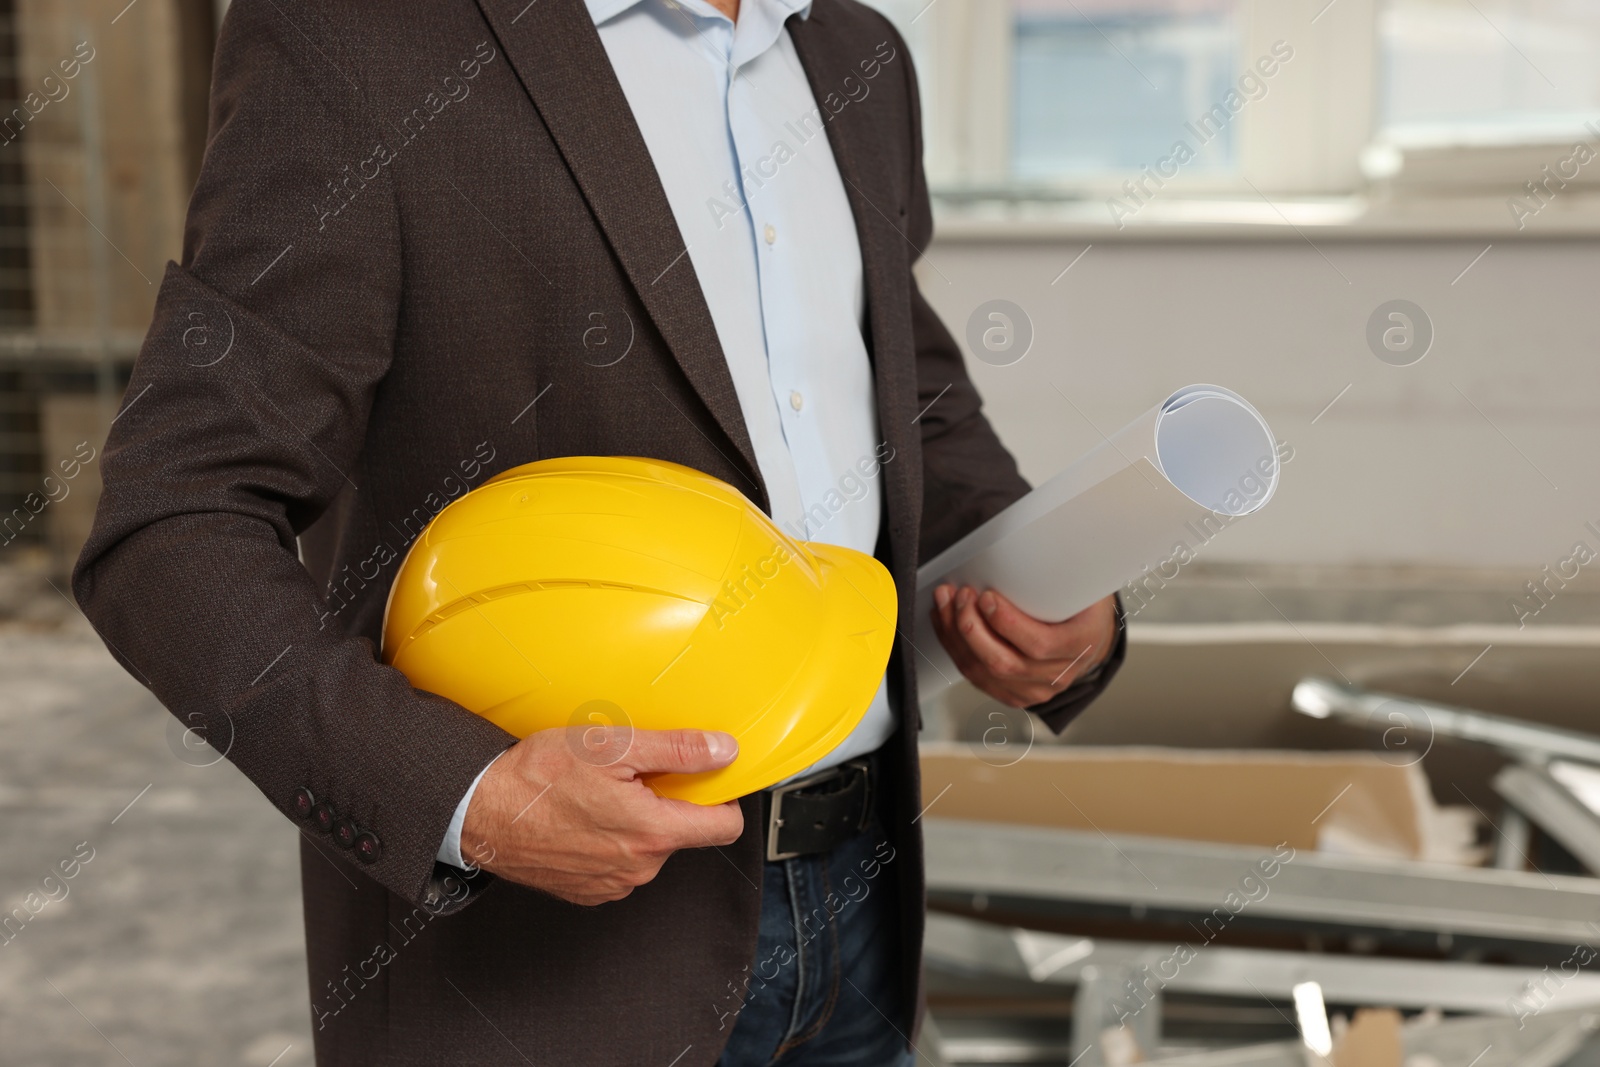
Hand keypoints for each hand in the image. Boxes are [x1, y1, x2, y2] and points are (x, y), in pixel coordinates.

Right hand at [459, 726, 744, 905]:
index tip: (709, 779)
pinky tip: (584, 817)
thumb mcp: (612, 745)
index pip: (725, 827)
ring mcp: (613, 884)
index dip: (723, 797)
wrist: (478, 811)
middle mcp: (638, 868)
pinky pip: (620, 864)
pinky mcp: (589, 891)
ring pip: (649, 848)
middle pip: (682, 832)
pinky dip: (611, 841)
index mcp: (652, 832)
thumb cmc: (536, 777)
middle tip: (631, 775)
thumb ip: (676, 750)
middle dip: (667, 802)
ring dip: (637, 822)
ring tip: (600, 794)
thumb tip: (722, 750)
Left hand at [931, 586, 1116, 708]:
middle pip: (1003, 663)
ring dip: (955, 635)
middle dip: (971, 627)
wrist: (1090, 639)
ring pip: (982, 672)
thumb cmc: (1083, 605)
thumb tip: (1028, 542)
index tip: (986, 596)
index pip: (1040, 645)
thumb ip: (1062, 571)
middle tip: (960, 595)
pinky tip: (945, 623)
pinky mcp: (1013, 693)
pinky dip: (954, 648)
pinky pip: (975, 677)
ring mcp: (1034, 689)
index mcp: (1081, 645)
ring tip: (945, 602)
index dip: (1007, 623)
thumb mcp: (1084, 585)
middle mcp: (1057, 676)